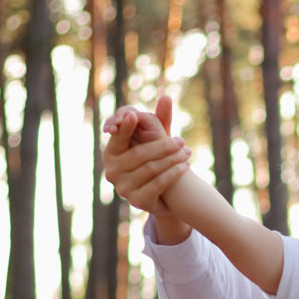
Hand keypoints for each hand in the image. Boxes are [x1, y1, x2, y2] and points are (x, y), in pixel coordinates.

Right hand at [102, 96, 191, 220]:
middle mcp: (112, 171)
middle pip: (139, 155)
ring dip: (172, 160)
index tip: (135, 116)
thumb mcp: (156, 140)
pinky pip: (158, 185)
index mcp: (111, 153)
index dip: (125, 127)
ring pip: (150, 169)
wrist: (164, 195)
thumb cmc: (156, 160)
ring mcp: (123, 188)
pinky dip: (173, 174)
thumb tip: (167, 96)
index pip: (118, 137)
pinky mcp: (137, 201)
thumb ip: (159, 120)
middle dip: (162, 147)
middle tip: (181, 141)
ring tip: (187, 152)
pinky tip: (185, 166)